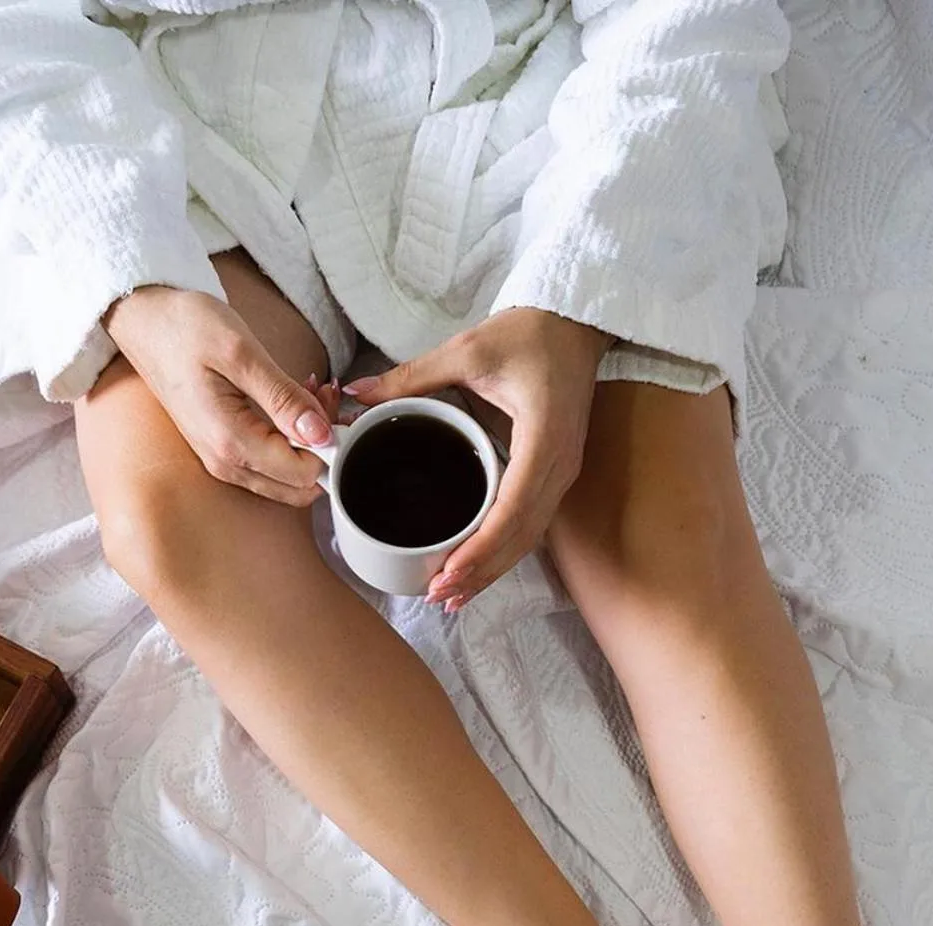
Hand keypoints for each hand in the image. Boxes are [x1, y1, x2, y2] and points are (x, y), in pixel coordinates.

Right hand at [104, 286, 332, 504]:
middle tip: (324, 395)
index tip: (330, 402)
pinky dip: (290, 438)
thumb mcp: (241, 353)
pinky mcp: (223, 451)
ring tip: (310, 391)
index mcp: (230, 443)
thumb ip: (283, 398)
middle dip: (322, 447)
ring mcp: (222, 462)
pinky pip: (268, 463)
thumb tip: (321, 434)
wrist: (145, 323)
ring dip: (308, 442)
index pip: (303, 473)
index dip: (328, 444)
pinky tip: (292, 401)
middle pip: (298, 485)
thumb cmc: (184, 328)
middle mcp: (226, 464)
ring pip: (286, 477)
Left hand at [345, 309, 613, 609]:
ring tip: (452, 596)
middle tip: (438, 596)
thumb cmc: (530, 332)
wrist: (576, 323)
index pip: (513, 508)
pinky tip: (477, 569)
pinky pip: (532, 524)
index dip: (481, 548)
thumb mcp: (467, 350)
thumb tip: (356, 394)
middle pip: (522, 536)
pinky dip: (504, 551)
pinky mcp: (557, 474)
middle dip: (481, 571)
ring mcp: (563, 473)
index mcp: (544, 437)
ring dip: (492, 570)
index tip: (447, 572)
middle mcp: (560, 464)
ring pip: (529, 537)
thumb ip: (411, 377)